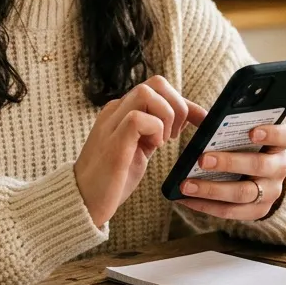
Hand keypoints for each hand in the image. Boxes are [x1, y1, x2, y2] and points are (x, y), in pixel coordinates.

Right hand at [74, 75, 206, 227]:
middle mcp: (115, 110)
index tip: (202, 121)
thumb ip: (154, 132)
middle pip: (156, 82)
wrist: (83, 201)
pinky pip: (138, 118)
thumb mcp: (140, 149)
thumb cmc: (112, 179)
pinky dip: (154, 130)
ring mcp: (112, 123)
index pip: (158, 89)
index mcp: (121, 111)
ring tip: (162, 141)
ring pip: (147, 92)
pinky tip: (152, 147)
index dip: (185, 102)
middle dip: (177, 105)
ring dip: (166, 116)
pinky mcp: (113, 141)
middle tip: (176, 134)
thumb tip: (183, 120)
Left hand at [177, 124, 285, 220]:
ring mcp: (270, 192)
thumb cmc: (246, 147)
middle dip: (229, 163)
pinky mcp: (258, 211)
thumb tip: (203, 121)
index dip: (272, 133)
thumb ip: (230, 125)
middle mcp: (280, 169)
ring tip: (186, 185)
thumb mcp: (245, 134)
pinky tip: (185, 199)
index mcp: (279, 144)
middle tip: (202, 159)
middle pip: (259, 166)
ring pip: (243, 193)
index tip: (251, 132)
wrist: (262, 177)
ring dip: (211, 190)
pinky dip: (205, 206)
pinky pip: (231, 212)